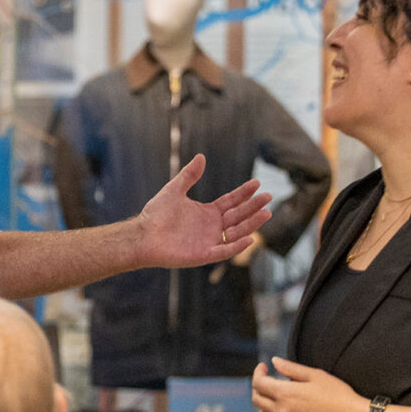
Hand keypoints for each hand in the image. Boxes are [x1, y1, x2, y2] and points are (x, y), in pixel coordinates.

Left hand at [129, 157, 272, 269]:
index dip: (244, 193)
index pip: (231, 202)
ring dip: (251, 224)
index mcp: (207, 213)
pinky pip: (224, 250)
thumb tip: (201, 156)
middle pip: (238, 216)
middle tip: (268, 196)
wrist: (142, 235)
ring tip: (266, 213)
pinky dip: (237, 246)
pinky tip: (250, 237)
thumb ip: (189, 175)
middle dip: (253, 207)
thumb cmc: (156, 214)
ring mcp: (209, 241)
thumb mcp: (174, 190)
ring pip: (237, 232)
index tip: (257, 183)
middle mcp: (212, 227)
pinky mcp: (204, 255)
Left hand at [250, 358, 365, 411]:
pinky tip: (286, 408)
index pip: (259, 383)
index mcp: (285, 394)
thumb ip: (291, 368)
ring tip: (276, 393)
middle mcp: (282, 411)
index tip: (264, 366)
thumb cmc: (338, 394)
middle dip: (258, 386)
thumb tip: (274, 361)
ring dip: (265, 401)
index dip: (258, 372)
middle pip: (256, 398)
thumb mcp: (315, 375)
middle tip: (266, 379)